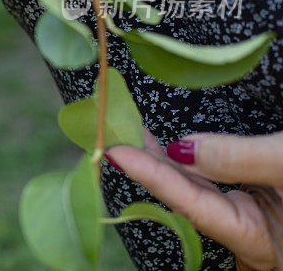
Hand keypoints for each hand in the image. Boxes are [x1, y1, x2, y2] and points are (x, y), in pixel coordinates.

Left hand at [107, 129, 282, 269]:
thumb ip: (239, 158)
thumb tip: (184, 148)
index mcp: (259, 242)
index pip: (191, 206)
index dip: (153, 177)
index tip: (118, 153)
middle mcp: (252, 235)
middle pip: (187, 199)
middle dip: (149, 168)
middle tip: (114, 137)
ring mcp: (255, 217)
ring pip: (199, 190)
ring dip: (164, 162)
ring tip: (131, 134)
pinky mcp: (259, 200)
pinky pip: (215, 182)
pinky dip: (191, 162)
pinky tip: (169, 147)